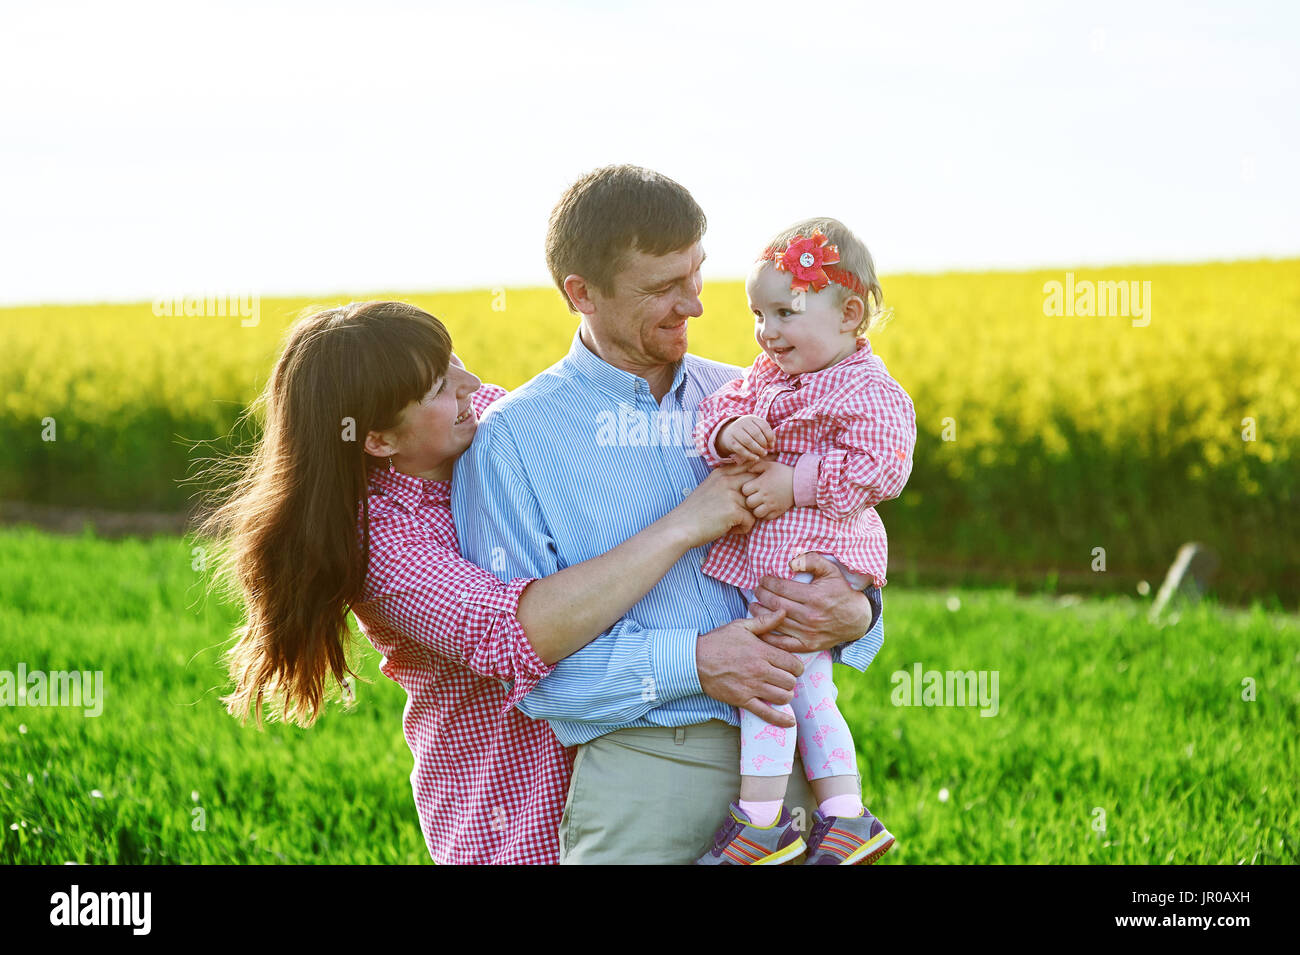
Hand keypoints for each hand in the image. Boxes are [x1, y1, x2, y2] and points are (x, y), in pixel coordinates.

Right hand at [668, 463, 755, 547]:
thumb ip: (728, 483)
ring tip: (732, 523)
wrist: (681, 528)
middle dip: (756, 500)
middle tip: (745, 512)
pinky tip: (729, 530)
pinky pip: (751, 520)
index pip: (749, 467)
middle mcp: (726, 480)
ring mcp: (730, 494)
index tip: (750, 495)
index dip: (755, 481)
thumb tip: (752, 485)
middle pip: (757, 485)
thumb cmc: (695, 512)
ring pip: (755, 505)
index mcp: (721, 473)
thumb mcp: (710, 489)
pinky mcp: (733, 510)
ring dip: (747, 516)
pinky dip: (743, 528)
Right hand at [696, 610, 801, 726]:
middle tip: (785, 677)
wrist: (696, 660)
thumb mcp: (741, 626)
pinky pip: (766, 713)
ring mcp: (752, 687)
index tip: (792, 666)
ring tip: (780, 690)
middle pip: (790, 681)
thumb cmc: (718, 642)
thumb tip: (783, 612)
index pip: (793, 664)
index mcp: (762, 652)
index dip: (797, 666)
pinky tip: (789, 723)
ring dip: (785, 695)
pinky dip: (780, 720)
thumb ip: (765, 622)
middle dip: (791, 680)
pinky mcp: (743, 700)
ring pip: (783, 697)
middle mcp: (760, 670)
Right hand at [717, 415, 774, 464]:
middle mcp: (742, 422)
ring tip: (763, 454)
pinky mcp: (731, 442)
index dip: (770, 436)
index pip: (763, 425)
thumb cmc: (748, 433)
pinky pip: (741, 449)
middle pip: (756, 433)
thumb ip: (766, 435)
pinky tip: (756, 458)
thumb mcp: (756, 429)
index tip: (772, 445)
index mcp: (751, 418)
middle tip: (766, 450)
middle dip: (764, 443)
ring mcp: (735, 431)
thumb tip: (772, 445)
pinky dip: (750, 455)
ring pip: (748, 441)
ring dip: (758, 449)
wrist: (729, 434)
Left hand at [741, 459, 794, 519]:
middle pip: (749, 503)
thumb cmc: (784, 472)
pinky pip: (766, 518)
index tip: (751, 488)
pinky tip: (767, 508)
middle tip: (755, 497)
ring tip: (760, 504)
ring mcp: (772, 505)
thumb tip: (747, 469)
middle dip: (750, 500)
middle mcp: (765, 495)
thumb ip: (757, 466)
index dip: (746, 489)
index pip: (744, 490)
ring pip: (756, 513)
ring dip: (756, 509)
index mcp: (761, 484)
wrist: (800, 482)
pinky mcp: (778, 511)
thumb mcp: (770, 465)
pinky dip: (765, 515)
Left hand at [748, 553, 874, 653]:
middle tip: (757, 590)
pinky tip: (760, 627)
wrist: (856, 619)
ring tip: (754, 605)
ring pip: (776, 622)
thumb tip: (791, 562)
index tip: (763, 579)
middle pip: (776, 604)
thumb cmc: (841, 592)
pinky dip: (768, 636)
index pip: (782, 588)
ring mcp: (808, 633)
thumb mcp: (831, 570)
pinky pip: (782, 643)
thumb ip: (811, 561)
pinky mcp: (807, 645)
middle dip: (762, 595)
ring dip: (760, 613)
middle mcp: (810, 616)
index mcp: (814, 597)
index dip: (768, 582)